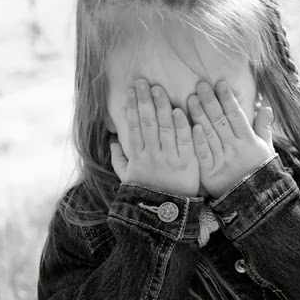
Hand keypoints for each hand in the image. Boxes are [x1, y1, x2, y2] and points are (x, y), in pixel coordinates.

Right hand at [109, 78, 199, 197]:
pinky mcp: (187, 164)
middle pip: (147, 122)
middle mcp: (152, 155)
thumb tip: (112, 142)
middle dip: (145, 100)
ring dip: (162, 106)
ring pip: (165, 127)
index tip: (132, 91)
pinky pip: (184, 141)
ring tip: (159, 89)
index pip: (133, 127)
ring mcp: (169, 159)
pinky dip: (182, 126)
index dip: (132, 107)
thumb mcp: (128, 180)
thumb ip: (119, 160)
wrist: (165, 217)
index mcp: (137, 158)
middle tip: (144, 81)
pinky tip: (179, 110)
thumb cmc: (146, 196)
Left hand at [187, 80, 275, 199]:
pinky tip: (190, 125)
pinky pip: (203, 154)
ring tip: (191, 98)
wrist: (254, 202)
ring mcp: (222, 161)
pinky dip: (197, 140)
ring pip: (209, 134)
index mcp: (248, 142)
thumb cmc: (259, 172)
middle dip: (210, 101)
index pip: (236, 115)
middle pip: (220, 121)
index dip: (228, 99)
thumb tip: (265, 106)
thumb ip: (263, 128)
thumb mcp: (266, 150)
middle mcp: (235, 149)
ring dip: (199, 115)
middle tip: (200, 84)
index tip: (220, 84)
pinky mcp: (210, 174)